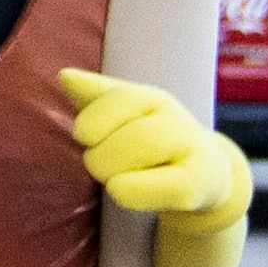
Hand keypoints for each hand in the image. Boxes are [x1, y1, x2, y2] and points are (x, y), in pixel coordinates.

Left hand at [56, 68, 249, 223]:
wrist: (202, 177)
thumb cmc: (147, 144)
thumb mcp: (122, 116)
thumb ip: (93, 96)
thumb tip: (65, 75)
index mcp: (153, 100)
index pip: (118, 99)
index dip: (90, 123)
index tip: (87, 139)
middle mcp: (176, 121)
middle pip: (126, 131)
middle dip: (100, 155)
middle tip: (104, 165)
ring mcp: (190, 154)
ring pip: (140, 152)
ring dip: (112, 173)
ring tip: (116, 179)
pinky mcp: (194, 187)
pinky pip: (157, 187)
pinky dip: (129, 192)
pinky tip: (122, 191)